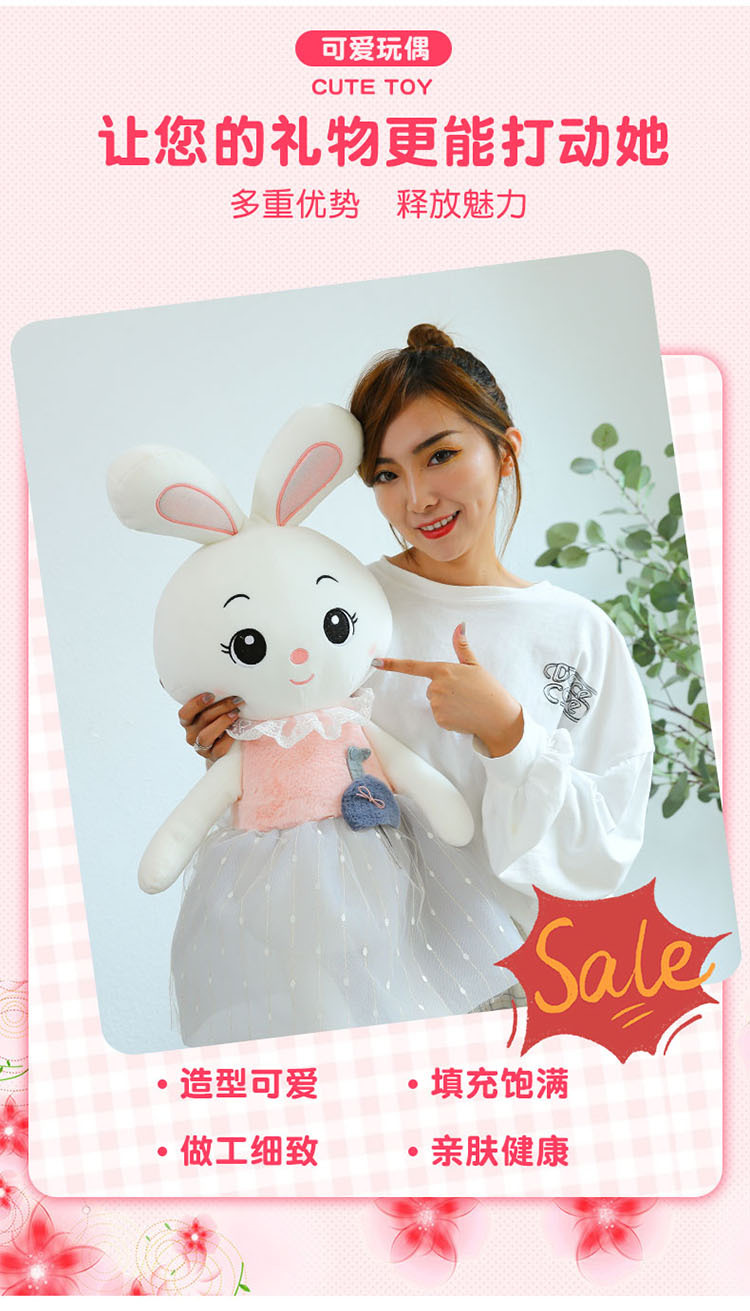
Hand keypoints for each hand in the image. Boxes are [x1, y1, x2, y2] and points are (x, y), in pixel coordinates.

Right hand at [178, 692, 242, 761]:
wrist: (226, 748)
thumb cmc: (219, 721)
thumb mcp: (213, 711)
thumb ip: (213, 701)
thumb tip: (221, 685)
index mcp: (188, 721)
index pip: (184, 714)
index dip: (196, 704)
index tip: (211, 695)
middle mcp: (191, 735)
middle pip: (202, 720)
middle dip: (221, 707)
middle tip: (236, 699)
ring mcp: (201, 748)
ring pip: (205, 736)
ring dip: (222, 722)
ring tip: (236, 713)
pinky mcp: (214, 757)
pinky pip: (219, 748)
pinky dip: (229, 738)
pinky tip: (238, 730)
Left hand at [373, 624, 523, 757]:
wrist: (498, 717)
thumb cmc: (488, 690)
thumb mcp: (475, 665)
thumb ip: (462, 647)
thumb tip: (459, 626)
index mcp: (443, 670)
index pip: (413, 666)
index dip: (393, 664)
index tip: (375, 662)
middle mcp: (436, 686)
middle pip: (431, 687)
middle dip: (444, 690)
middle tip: (464, 693)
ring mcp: (437, 704)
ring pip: (435, 702)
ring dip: (447, 704)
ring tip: (465, 704)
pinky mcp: (439, 719)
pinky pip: (439, 716)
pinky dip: (449, 717)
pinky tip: (463, 715)